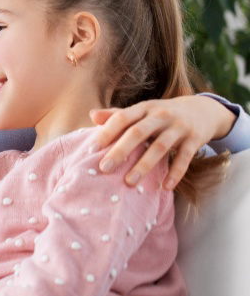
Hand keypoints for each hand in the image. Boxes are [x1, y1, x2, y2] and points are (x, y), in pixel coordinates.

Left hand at [88, 95, 235, 189]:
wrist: (202, 110)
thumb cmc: (162, 115)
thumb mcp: (142, 111)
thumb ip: (118, 115)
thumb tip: (92, 115)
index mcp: (144, 108)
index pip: (122, 118)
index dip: (106, 132)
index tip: (91, 150)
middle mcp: (160, 115)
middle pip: (138, 133)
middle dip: (120, 151)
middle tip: (104, 168)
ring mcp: (178, 127)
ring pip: (159, 147)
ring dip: (144, 165)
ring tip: (129, 182)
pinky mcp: (195, 139)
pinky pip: (184, 158)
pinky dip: (175, 173)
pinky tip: (165, 187)